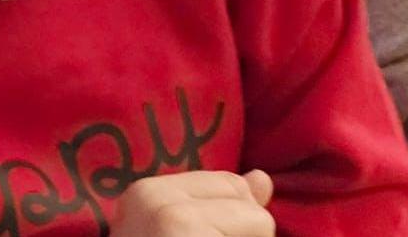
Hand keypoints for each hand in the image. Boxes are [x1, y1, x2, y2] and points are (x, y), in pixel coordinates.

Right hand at [110, 170, 274, 235]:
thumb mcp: (177, 231)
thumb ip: (220, 203)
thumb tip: (262, 176)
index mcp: (144, 192)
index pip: (228, 185)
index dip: (229, 223)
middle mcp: (156, 198)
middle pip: (245, 199)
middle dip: (240, 232)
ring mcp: (176, 220)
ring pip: (260, 222)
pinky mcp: (193, 236)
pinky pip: (261, 234)